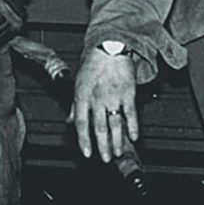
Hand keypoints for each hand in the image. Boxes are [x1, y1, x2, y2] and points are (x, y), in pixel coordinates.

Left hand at [68, 46, 137, 162]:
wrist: (110, 45)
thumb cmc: (93, 62)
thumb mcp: (78, 81)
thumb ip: (75, 104)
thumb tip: (69, 120)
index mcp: (82, 95)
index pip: (81, 123)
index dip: (84, 140)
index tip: (87, 153)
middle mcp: (97, 97)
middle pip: (99, 127)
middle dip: (102, 146)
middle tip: (105, 158)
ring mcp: (113, 95)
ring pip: (115, 124)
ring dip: (117, 141)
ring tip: (118, 153)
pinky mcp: (128, 92)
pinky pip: (131, 113)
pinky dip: (133, 126)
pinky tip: (134, 136)